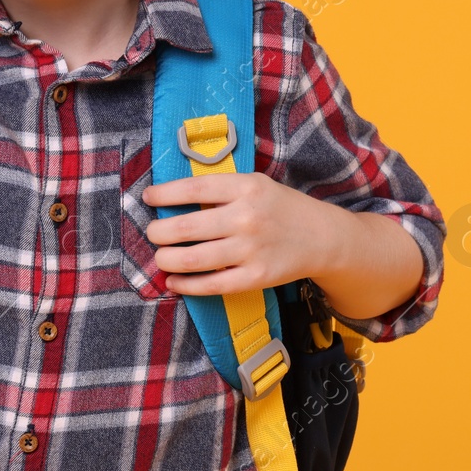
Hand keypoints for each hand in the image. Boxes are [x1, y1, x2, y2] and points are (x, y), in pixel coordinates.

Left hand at [140, 173, 338, 295]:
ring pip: (193, 259)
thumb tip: (172, 199)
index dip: (164, 194)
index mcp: (245, 187)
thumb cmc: (280, 208)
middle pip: (185, 227)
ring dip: (166, 260)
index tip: (148, 198)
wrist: (322, 237)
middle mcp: (246, 217)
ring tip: (160, 257)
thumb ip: (221, 190)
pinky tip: (174, 281)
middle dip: (158, 232)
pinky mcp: (255, 277)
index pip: (192, 189)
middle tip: (152, 233)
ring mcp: (251, 249)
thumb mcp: (255, 185)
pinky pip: (211, 285)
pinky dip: (185, 285)